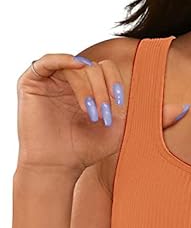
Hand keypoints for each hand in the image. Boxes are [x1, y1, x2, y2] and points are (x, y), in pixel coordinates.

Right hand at [15, 51, 127, 176]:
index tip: (118, 106)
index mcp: (87, 90)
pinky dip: (62, 59)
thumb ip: (121, 109)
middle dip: (101, 89)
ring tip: (91, 112)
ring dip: (87, 86)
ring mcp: (50, 82)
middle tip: (103, 115)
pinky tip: (77, 67)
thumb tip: (120, 87)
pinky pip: (46, 61)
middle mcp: (68, 83)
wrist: (56, 168)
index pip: (104, 70)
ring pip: (73, 66)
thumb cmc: (82, 152)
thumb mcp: (113, 132)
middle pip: (91, 67)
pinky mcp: (32, 83)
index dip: (114, 82)